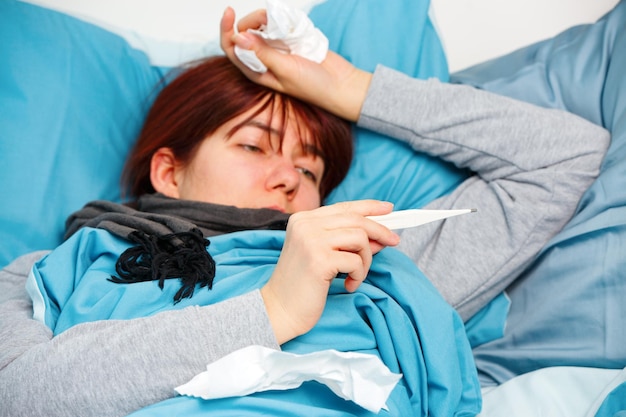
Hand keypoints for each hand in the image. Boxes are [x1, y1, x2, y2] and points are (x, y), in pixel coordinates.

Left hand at [219, 7, 371, 121]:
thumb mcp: (285, 70)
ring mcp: (277, 49)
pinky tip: (292, 27)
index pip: (232, 49)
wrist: (339, 84)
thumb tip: (239, 36)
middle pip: (244, 33)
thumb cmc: (313, 86)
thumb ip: (263, 54)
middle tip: (266, 21)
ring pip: (261, 26)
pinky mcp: (290, 41)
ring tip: (284, 27)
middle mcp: (263, 60)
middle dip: (250, 21)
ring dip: (266, 20)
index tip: (230, 12)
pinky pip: (278, 24)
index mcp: (256, 71)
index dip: (226, 30)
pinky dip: (281, 20)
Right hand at [260, 200, 399, 343]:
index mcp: (303, 219)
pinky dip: (359, 276)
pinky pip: (356, 261)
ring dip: (366, 260)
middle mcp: (305, 225)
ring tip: (356, 276)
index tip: (390, 209)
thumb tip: (380, 234)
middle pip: (356, 220)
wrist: (280, 310)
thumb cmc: (303, 284)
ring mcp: (311, 241)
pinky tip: (348, 286)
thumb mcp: (324, 255)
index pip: (344, 207)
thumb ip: (346, 240)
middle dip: (380, 231)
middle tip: (394, 242)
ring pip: (360, 238)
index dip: (369, 207)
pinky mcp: (319, 260)